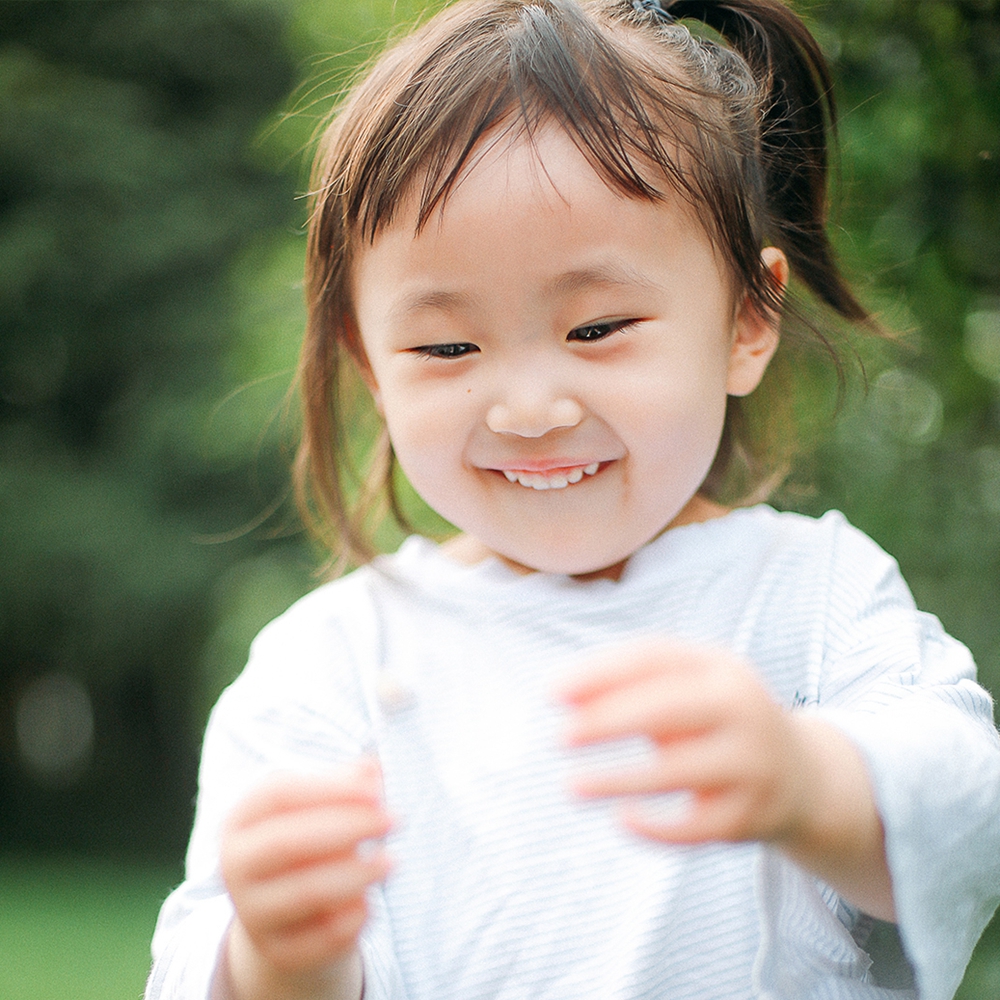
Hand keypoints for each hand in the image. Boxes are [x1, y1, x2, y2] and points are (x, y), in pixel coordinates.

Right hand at [220, 759, 392, 997]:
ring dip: (356, 873)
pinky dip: (351, 919)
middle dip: (347, 827)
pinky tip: (369, 904)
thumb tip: (372, 768)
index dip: (330, 788)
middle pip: (287, 841)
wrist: (288, 916)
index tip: (377, 789)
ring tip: (392, 861)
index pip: (277, 793)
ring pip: (305, 892)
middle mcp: (235, 865)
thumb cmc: (311, 841)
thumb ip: (347, 783)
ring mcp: (251, 912)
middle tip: (394, 819)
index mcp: (242, 819)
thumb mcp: (322, 807)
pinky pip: (318, 937)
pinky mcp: (276, 951)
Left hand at [557, 639, 811, 846]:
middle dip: (607, 720)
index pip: (654, 658)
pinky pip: (697, 827)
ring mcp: (752, 763)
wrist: (800, 773)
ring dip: (619, 780)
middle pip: (667, 708)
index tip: (551, 693)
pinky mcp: (752, 815)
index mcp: (719, 668)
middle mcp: (743, 709)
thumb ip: (626, 682)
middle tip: (558, 737)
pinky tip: (621, 819)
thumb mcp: (686, 686)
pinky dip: (657, 827)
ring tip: (570, 786)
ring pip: (679, 771)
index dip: (599, 673)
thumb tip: (559, 693)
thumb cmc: (714, 720)